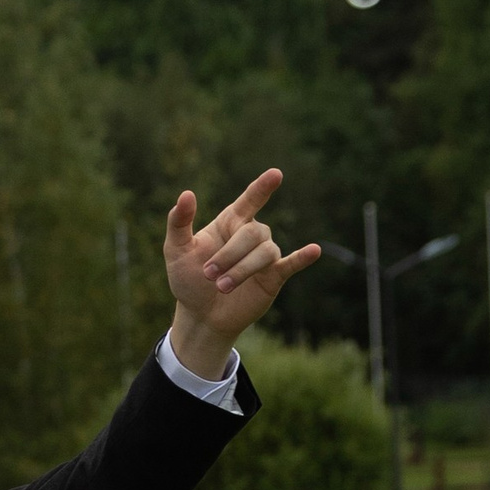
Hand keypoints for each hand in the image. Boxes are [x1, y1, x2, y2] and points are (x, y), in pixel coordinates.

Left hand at [162, 171, 320, 380]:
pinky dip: (302, 258)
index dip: (262, 187)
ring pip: (265, 252)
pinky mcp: (274, 277)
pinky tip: (314, 250)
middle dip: (229, 255)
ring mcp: (264, 255)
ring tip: (221, 287)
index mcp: (231, 221)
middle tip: (208, 274)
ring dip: (242, 269)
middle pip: (252, 233)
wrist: (200, 315)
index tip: (275, 174)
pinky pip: (291, 264)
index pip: (250, 200)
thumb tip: (186, 194)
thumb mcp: (176, 250)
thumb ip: (179, 222)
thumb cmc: (188, 278)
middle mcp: (251, 234)